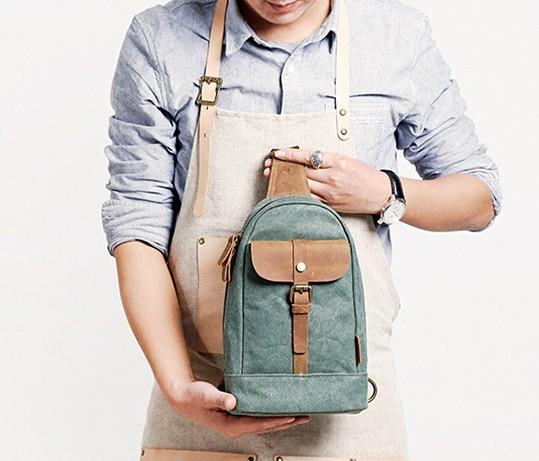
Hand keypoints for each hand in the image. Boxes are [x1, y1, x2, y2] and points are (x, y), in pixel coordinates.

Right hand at [165, 379, 309, 438]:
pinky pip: (258, 416)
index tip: (292, 416)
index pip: (259, 424)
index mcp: (231, 426)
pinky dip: (270, 412)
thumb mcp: (206, 396)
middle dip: (286, 422)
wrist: (184, 398)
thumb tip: (233, 403)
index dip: (276, 421)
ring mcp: (237, 422)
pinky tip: (278, 407)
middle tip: (304, 416)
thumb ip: (219, 399)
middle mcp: (236, 427)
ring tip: (298, 413)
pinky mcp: (237, 416)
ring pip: (264, 422)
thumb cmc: (194, 397)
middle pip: (266, 426)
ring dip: (281, 418)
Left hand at [263, 148, 391, 214]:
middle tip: (269, 167)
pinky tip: (287, 193)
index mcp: (337, 162)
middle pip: (301, 172)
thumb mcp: (347, 160)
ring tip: (274, 179)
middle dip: (283, 169)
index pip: (308, 157)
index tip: (276, 153)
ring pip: (303, 187)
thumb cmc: (365, 175)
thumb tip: (304, 160)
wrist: (381, 194)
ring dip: (287, 183)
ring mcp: (330, 194)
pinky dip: (298, 195)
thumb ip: (326, 160)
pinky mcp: (330, 205)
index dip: (290, 155)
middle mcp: (332, 178)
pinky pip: (310, 200)